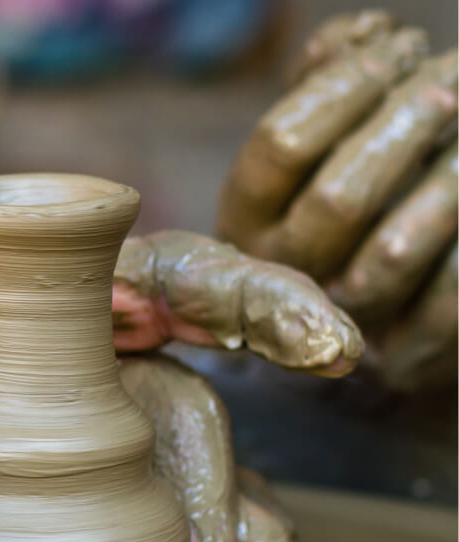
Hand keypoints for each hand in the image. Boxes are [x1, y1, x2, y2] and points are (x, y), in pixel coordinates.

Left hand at [0, 232, 357, 541]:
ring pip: (180, 461)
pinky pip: (150, 497)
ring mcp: (81, 404)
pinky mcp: (74, 459)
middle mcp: (76, 342)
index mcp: (27, 292)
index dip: (255, 303)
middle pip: (185, 400)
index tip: (325, 349)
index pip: (168, 272)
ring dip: (224, 536)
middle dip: (224, 494)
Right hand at [218, 10, 456, 390]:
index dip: (344, 85)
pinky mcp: (404, 360)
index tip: (394, 47)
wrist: (392, 303)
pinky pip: (449, 300)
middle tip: (450, 80)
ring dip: (449, 178)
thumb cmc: (361, 193)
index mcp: (248, 218)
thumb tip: (363, 35)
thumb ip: (328, 79)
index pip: (281, 145)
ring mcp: (344, 322)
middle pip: (338, 198)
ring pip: (395, 251)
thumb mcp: (326, 136)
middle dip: (403, 127)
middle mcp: (284, 276)